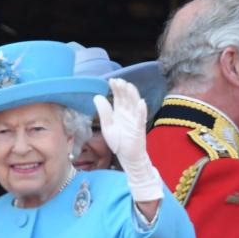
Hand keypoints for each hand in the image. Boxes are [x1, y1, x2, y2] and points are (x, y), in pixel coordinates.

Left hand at [93, 78, 161, 202]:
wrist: (128, 157)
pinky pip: (141, 118)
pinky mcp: (139, 129)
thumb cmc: (119, 142)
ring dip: (133, 95)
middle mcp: (129, 114)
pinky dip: (141, 111)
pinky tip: (140, 103)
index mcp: (120, 112)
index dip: (116, 88)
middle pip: (127, 98)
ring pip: (135, 105)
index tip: (112, 80)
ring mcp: (135, 120)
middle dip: (123, 89)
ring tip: (128, 86)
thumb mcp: (107, 126)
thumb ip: (104, 112)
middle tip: (118, 81)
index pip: (119, 97)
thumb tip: (97, 96)